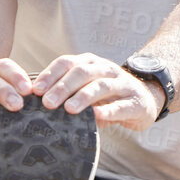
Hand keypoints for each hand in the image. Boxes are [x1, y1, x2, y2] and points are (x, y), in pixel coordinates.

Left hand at [33, 53, 164, 130]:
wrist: (146, 100)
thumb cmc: (108, 97)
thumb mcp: (87, 88)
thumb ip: (66, 92)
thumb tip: (33, 102)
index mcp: (91, 64)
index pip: (67, 62)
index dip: (50, 74)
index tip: (35, 90)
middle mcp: (107, 70)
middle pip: (83, 72)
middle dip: (63, 87)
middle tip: (48, 103)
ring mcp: (123, 85)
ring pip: (101, 85)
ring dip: (83, 97)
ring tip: (69, 109)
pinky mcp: (136, 102)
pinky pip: (120, 106)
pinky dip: (107, 111)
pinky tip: (96, 117)